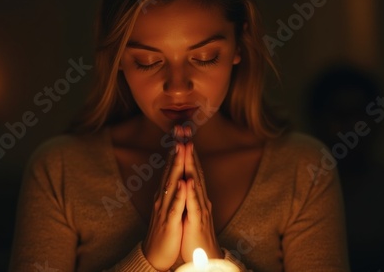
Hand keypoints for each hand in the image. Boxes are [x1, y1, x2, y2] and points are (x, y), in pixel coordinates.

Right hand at [142, 136, 186, 270]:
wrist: (155, 254)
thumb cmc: (165, 230)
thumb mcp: (169, 205)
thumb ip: (173, 190)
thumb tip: (178, 174)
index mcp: (165, 193)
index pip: (171, 166)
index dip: (176, 147)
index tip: (182, 130)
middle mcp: (163, 196)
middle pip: (170, 168)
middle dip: (176, 148)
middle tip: (181, 130)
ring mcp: (165, 208)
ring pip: (171, 183)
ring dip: (176, 165)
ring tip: (182, 148)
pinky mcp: (169, 221)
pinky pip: (175, 206)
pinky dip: (179, 193)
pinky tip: (184, 182)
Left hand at [180, 128, 222, 261]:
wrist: (203, 254)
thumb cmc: (194, 232)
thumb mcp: (189, 207)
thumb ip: (187, 192)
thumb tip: (183, 176)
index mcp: (195, 193)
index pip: (190, 166)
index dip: (185, 149)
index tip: (180, 132)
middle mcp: (200, 196)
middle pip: (194, 167)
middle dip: (188, 148)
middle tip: (184, 129)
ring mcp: (201, 206)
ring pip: (195, 181)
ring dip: (191, 163)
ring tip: (186, 146)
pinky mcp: (198, 220)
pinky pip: (194, 204)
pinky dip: (191, 191)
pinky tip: (187, 180)